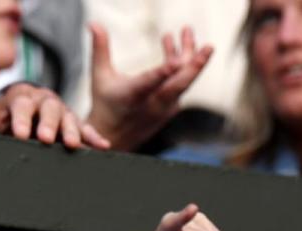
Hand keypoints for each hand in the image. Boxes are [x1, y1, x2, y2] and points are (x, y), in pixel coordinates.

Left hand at [0, 83, 110, 149]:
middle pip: (49, 110)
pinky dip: (94, 136)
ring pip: (69, 118)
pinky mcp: (74, 121)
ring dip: (72, 131)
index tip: (20, 134)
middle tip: (46, 138)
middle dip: (48, 124)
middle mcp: (45, 102)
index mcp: (24, 99)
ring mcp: (62, 111)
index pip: (22, 107)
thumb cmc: (9, 115)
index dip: (21, 120)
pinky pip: (86, 128)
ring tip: (73, 145)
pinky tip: (102, 146)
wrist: (28, 104)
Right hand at [85, 23, 212, 150]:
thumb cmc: (105, 104)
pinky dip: (181, 64)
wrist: (114, 136)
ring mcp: (165, 107)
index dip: (162, 73)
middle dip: (195, 65)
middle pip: (178, 84)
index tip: (174, 63)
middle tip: (208, 47)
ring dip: (189, 55)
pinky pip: (181, 82)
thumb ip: (100, 49)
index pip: (148, 84)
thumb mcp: (99, 76)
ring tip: (186, 31)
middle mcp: (152, 104)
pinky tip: (173, 46)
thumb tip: (93, 23)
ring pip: (184, 80)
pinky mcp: (172, 107)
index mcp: (132, 96)